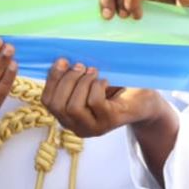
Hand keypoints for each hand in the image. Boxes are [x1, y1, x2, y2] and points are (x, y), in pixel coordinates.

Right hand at [41, 58, 170, 136]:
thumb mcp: (86, 83)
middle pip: (58, 105)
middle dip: (67, 80)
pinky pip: (94, 103)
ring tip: (93, 71)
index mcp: (66, 116)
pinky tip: (105, 80)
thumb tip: (58, 61)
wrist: (141, 100)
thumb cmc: (112, 88)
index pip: (47, 102)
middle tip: (81, 65)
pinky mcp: (109, 122)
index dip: (52, 80)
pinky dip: (97, 86)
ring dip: (82, 83)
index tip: (62, 61)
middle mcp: (76, 126)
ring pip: (73, 107)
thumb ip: (70, 77)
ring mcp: (93, 127)